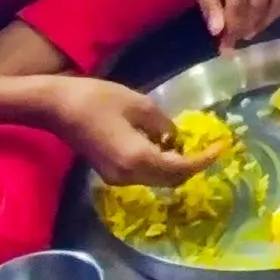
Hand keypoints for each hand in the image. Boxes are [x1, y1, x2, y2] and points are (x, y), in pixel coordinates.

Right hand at [40, 73, 223, 183]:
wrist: (57, 108)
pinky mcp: (110, 173)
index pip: (181, 168)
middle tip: (210, 146)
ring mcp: (117, 178)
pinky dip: (160, 165)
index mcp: (138, 159)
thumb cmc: (97, 100)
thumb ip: (162, 125)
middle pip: (171, 180)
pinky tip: (165, 145)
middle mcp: (129, 177)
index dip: (204, 159)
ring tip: (191, 144)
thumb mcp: (138, 104)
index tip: (222, 146)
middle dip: (193, 165)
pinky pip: (144, 175)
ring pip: (157, 180)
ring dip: (177, 166)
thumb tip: (176, 138)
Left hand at [183, 0, 279, 44]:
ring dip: (264, 21)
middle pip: (259, 3)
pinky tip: (264, 19)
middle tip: (235, 42)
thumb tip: (217, 32)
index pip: (239, 2)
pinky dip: (278, 9)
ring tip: (249, 33)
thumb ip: (209, 4)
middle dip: (247, 27)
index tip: (224, 46)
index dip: (232, 27)